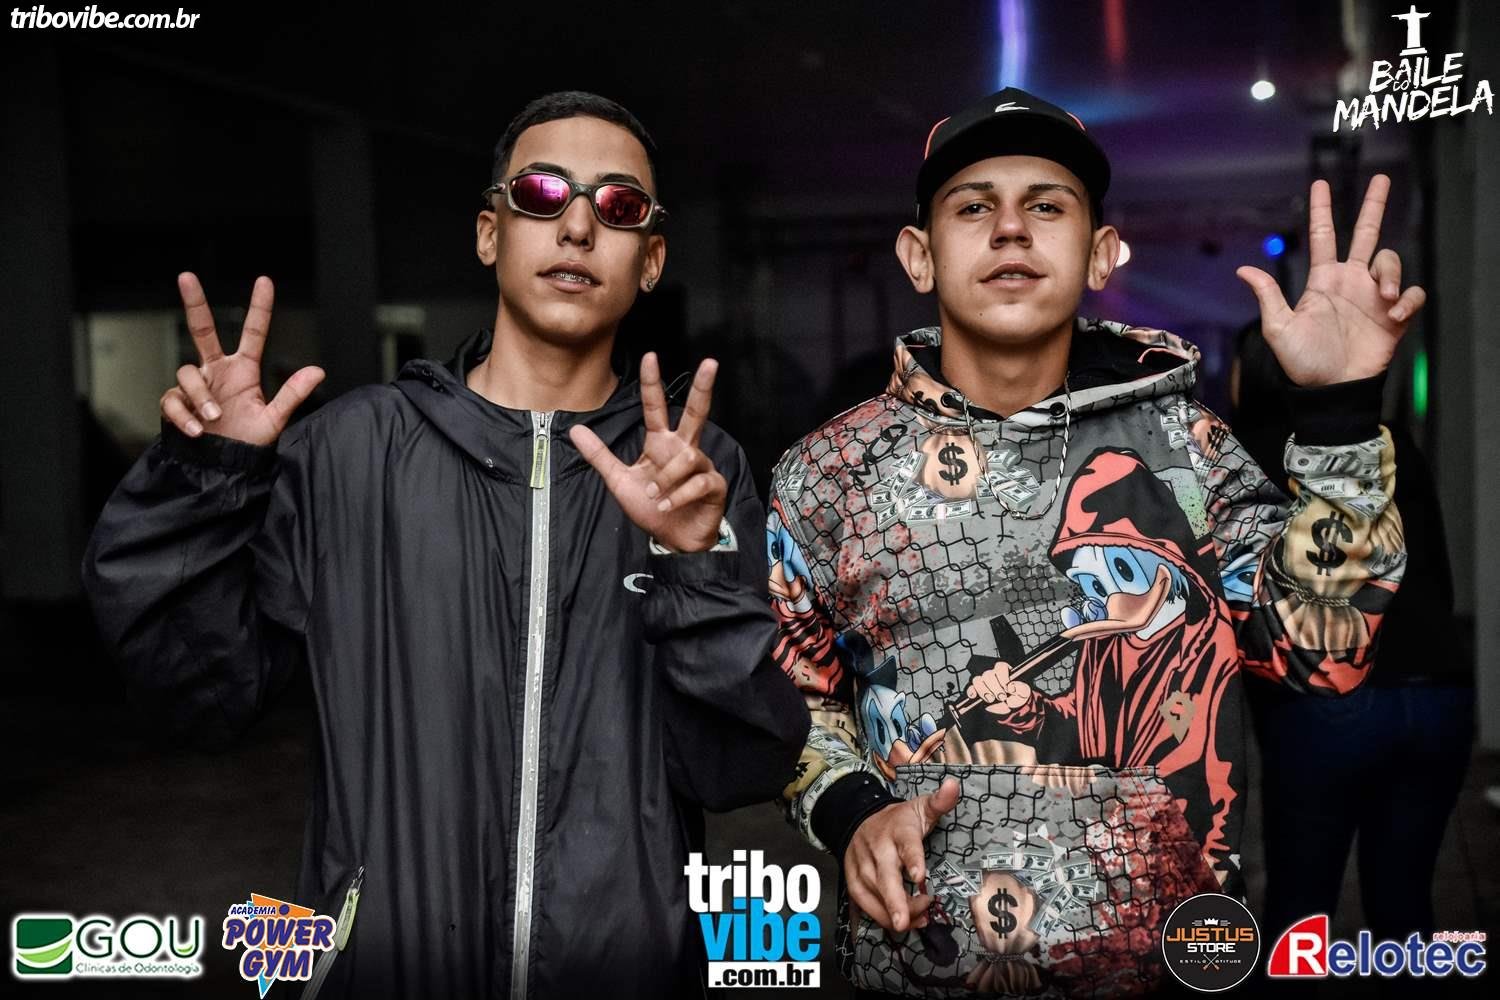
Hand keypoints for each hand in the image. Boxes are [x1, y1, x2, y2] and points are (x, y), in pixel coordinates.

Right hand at [160, 273, 324, 445]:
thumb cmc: (248, 442)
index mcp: (243, 370)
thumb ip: (292, 394)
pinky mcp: (177, 404)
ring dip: (201, 396)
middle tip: (186, 276)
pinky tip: (196, 430)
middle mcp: (217, 371)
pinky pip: (172, 400)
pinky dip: (183, 414)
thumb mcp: (274, 420)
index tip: (264, 281)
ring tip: (214, 418)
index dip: (259, 308)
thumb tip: (318, 370)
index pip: (253, 333)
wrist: (223, 468)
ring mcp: (196, 386)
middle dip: (195, 303)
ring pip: (187, 373)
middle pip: (201, 330)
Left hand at [569, 353, 726, 552]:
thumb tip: (575, 429)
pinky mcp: (714, 485)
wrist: (673, 541)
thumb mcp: (619, 481)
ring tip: (656, 494)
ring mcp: (702, 466)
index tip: (650, 357)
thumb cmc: (652, 508)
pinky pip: (698, 481)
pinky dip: (679, 495)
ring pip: (688, 456)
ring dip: (667, 477)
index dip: (651, 383)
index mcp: (661, 443)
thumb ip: (600, 455)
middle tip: (710, 362)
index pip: (656, 407)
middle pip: (697, 411)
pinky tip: (668, 505)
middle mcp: (684, 449)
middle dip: (703, 387)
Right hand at [845, 777, 960, 933]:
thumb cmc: (899, 821)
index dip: (912, 860)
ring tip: (918, 921)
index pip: (907, 845)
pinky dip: (881, 916)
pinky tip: (902, 924)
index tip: (919, 877)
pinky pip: (864, 903)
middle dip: (894, 899)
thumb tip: (954, 786)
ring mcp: (862, 865)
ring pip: (875, 894)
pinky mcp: (853, 880)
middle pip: (884, 876)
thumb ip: (939, 802)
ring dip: (895, 911)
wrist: (859, 819)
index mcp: (898, 829)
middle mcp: (877, 848)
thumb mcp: (920, 807)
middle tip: (904, 920)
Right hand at [966, 662, 1031, 717]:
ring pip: (978, 680)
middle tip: (1002, 697)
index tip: (1008, 688)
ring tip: (991, 699)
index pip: (1000, 667)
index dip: (1003, 678)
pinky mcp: (977, 691)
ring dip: (984, 691)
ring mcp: (984, 682)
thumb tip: (1013, 685)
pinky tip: (975, 696)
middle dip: (995, 688)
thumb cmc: (1017, 696)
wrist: (1011, 708)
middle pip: (988, 675)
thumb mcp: (1024, 692)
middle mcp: (993, 674)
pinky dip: (972, 692)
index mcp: (1004, 671)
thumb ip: (1021, 687)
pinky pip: (970, 688)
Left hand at [1236, 174, 1426, 386]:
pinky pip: (1413, 294)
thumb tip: (1243, 269)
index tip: (1321, 184)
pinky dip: (1408, 299)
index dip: (1322, 210)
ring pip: (1391, 261)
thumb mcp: (1279, 328)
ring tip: (1384, 298)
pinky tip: (1394, 315)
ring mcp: (1374, 297)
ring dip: (1391, 274)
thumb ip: (1268, 296)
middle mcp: (1350, 282)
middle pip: (1365, 233)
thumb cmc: (1302, 363)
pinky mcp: (1395, 316)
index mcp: (1323, 280)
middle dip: (1373, 206)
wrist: (1331, 390)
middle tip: (1380, 179)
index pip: (1323, 236)